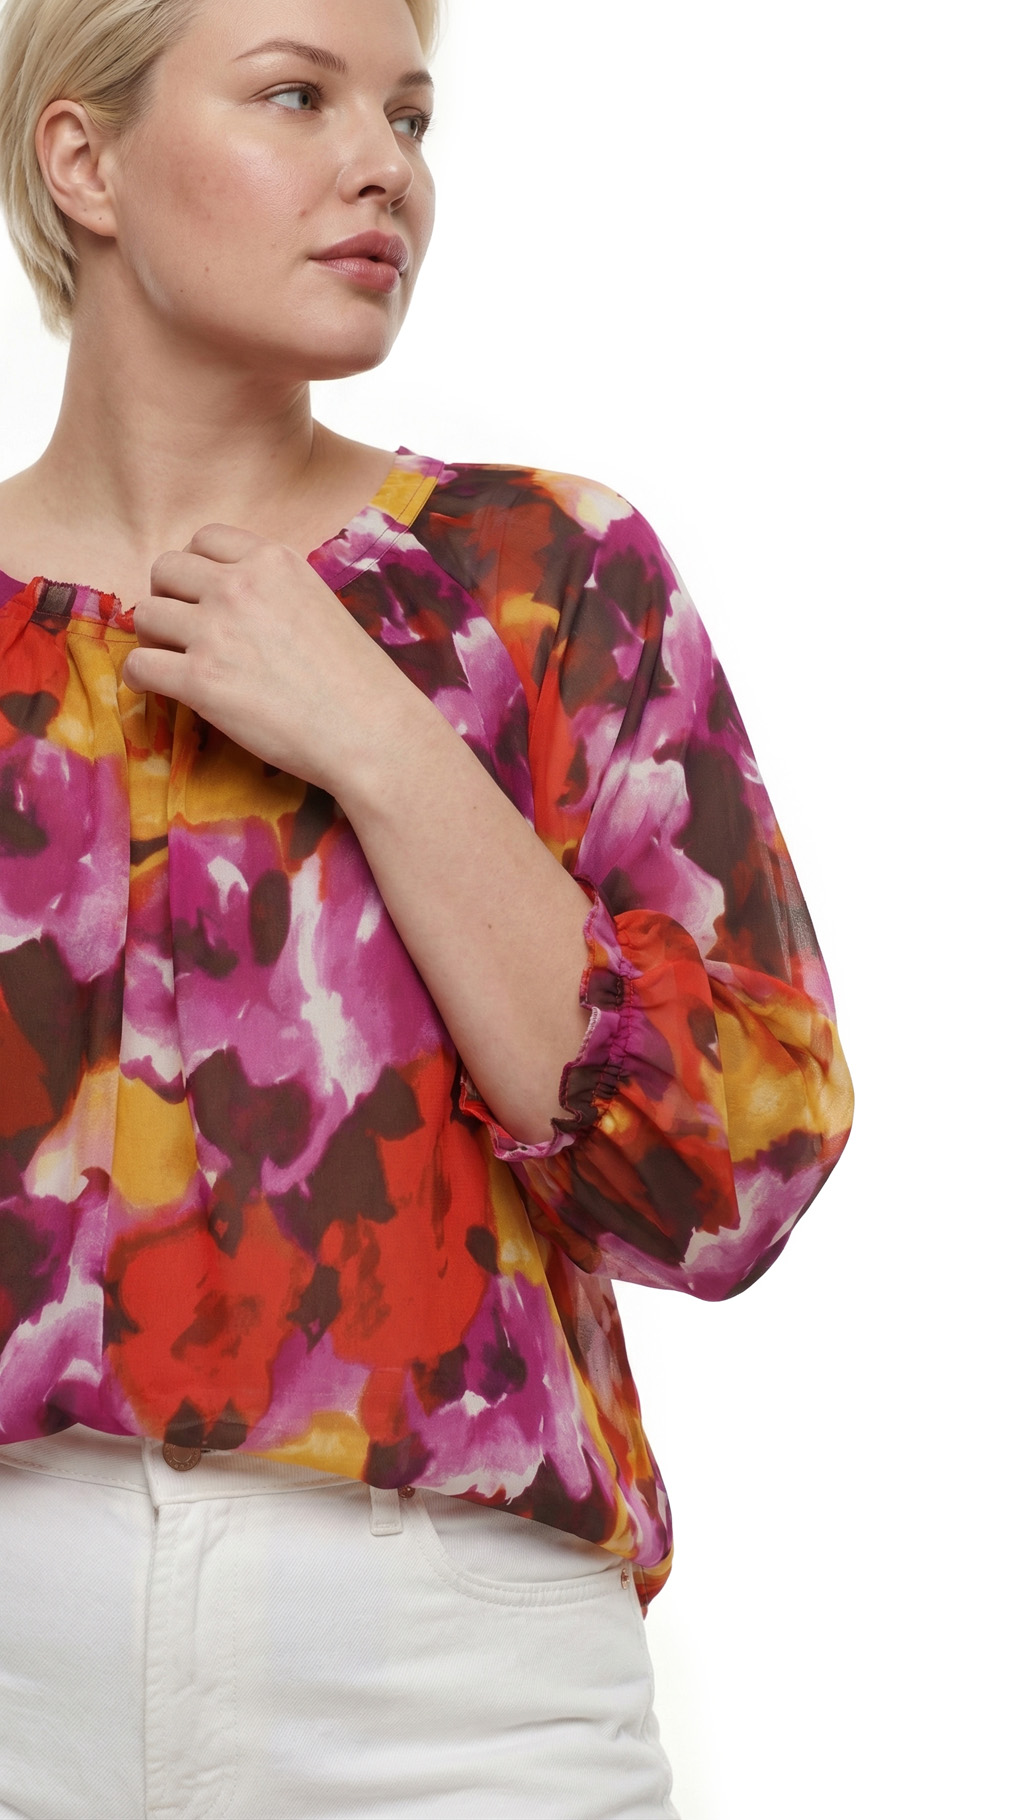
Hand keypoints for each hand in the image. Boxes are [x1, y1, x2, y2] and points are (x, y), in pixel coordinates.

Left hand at [121, 523, 420, 796]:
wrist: (371, 730)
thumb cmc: (355, 679)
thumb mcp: (318, 603)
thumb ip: (271, 589)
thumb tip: (226, 598)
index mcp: (273, 560)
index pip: (204, 539)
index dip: (196, 570)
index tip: (203, 597)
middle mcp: (240, 584)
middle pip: (165, 570)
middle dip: (169, 598)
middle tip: (184, 632)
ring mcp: (216, 630)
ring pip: (146, 615)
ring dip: (154, 639)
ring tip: (175, 663)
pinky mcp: (201, 680)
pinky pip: (139, 666)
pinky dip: (140, 677)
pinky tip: (160, 689)